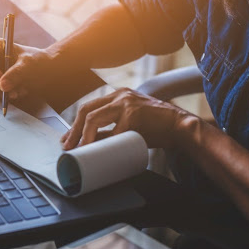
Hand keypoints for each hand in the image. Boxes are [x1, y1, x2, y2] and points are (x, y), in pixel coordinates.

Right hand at [0, 38, 56, 100]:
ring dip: (4, 93)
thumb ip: (16, 73)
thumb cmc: (37, 60)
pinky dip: (7, 96)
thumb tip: (2, 86)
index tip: (2, 82)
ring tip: (21, 91)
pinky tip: (20, 92)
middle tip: (13, 94)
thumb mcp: (29, 64)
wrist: (45, 69)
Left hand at [61, 87, 192, 149]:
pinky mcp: (133, 114)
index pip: (88, 108)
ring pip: (93, 118)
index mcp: (118, 97)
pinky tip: (99, 152)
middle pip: (86, 110)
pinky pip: (111, 132)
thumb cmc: (156, 128)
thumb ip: (111, 130)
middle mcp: (120, 96)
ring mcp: (126, 103)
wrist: (180, 127)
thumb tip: (90, 144)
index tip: (68, 140)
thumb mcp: (129, 126)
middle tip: (68, 147)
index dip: (75, 125)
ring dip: (83, 136)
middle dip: (74, 131)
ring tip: (79, 150)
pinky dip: (103, 143)